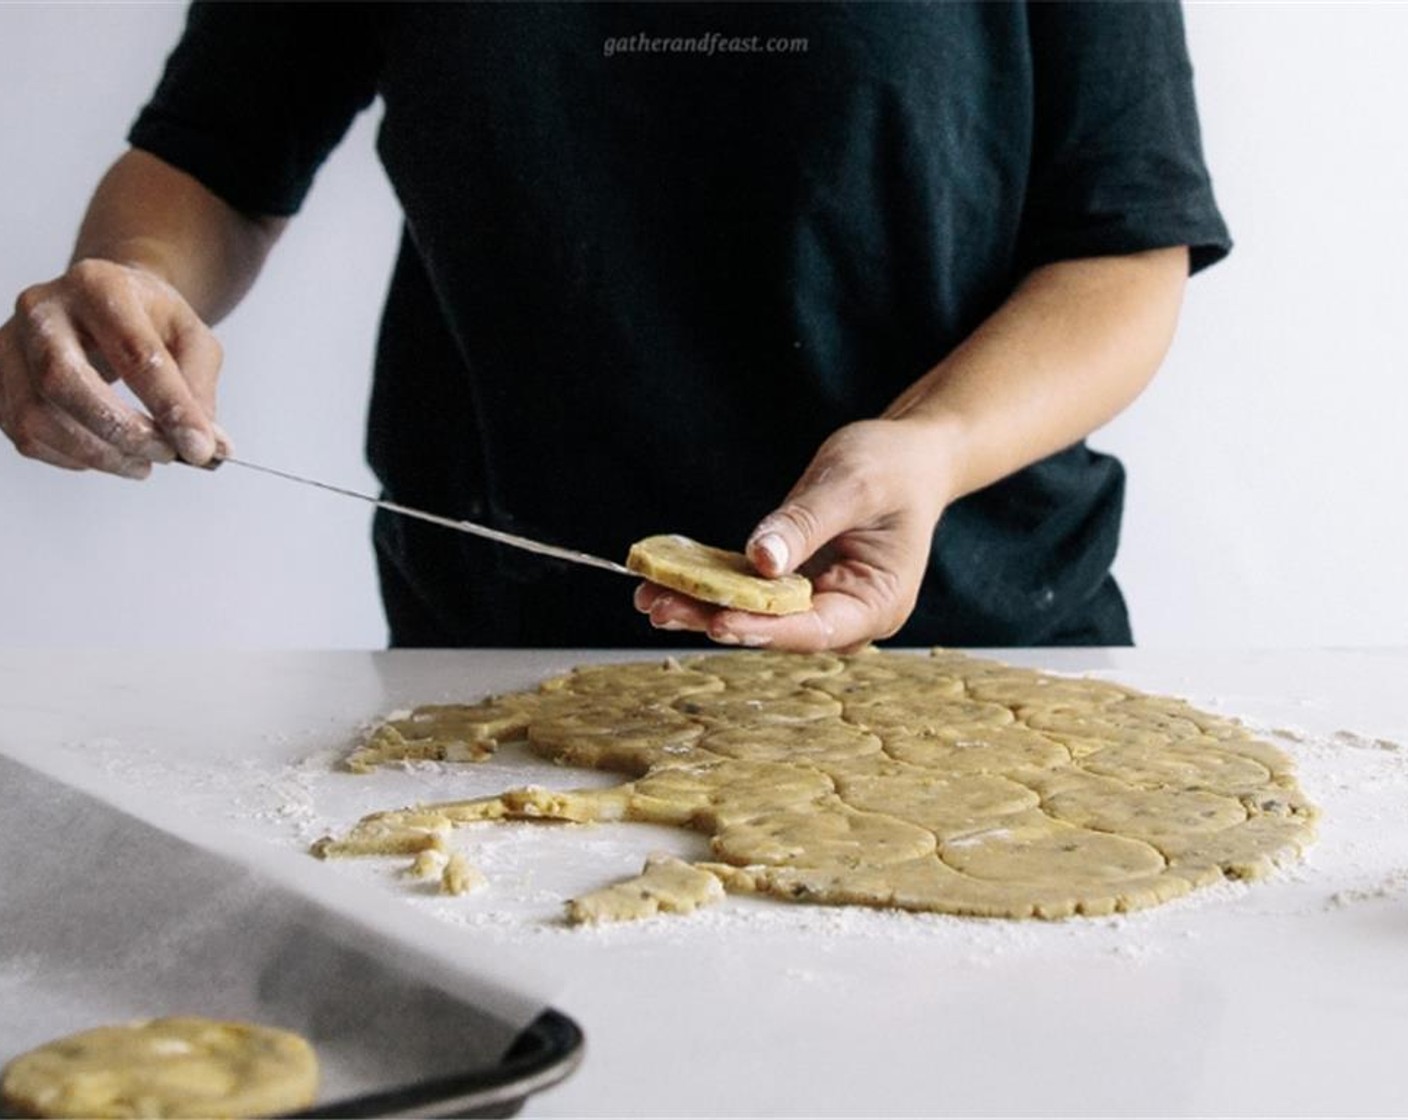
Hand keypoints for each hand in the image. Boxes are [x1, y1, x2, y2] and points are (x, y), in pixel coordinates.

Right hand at [0, 258, 225, 477]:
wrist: (105, 303)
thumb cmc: (149, 320)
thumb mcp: (191, 339)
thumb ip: (199, 389)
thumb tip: (210, 446)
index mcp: (99, 285)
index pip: (134, 351)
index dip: (169, 406)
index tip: (200, 448)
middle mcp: (42, 308)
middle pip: (64, 380)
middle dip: (121, 431)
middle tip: (166, 455)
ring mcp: (10, 343)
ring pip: (37, 415)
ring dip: (98, 453)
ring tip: (143, 462)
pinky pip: (26, 434)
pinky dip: (72, 457)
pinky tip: (107, 453)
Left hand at [634, 417, 959, 652]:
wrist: (910, 458)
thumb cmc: (893, 467)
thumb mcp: (851, 486)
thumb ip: (805, 524)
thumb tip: (759, 560)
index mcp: (877, 604)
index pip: (814, 628)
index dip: (763, 628)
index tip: (716, 620)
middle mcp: (848, 615)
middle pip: (776, 628)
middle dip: (716, 618)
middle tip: (659, 607)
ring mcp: (821, 604)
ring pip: (756, 614)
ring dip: (703, 607)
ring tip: (649, 596)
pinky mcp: (797, 586)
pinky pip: (750, 592)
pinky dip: (712, 586)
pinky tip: (667, 579)